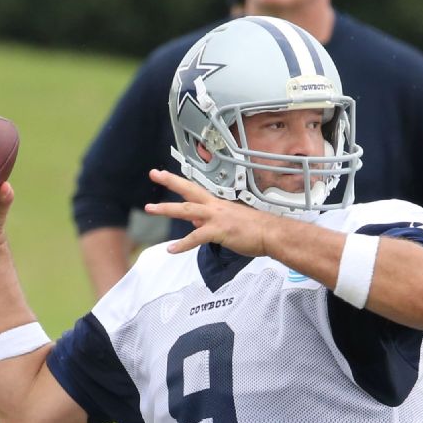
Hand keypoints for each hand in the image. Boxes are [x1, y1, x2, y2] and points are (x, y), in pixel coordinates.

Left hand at [145, 169, 276, 255]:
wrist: (272, 234)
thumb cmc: (256, 229)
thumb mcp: (231, 222)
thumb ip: (211, 222)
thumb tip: (196, 224)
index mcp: (218, 204)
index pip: (195, 190)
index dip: (180, 182)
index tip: (165, 174)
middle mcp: (215, 207)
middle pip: (189, 190)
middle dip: (170, 181)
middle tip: (154, 173)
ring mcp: (216, 218)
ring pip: (187, 210)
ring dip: (167, 208)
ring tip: (151, 208)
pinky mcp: (219, 231)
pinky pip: (196, 238)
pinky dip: (182, 244)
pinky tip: (171, 249)